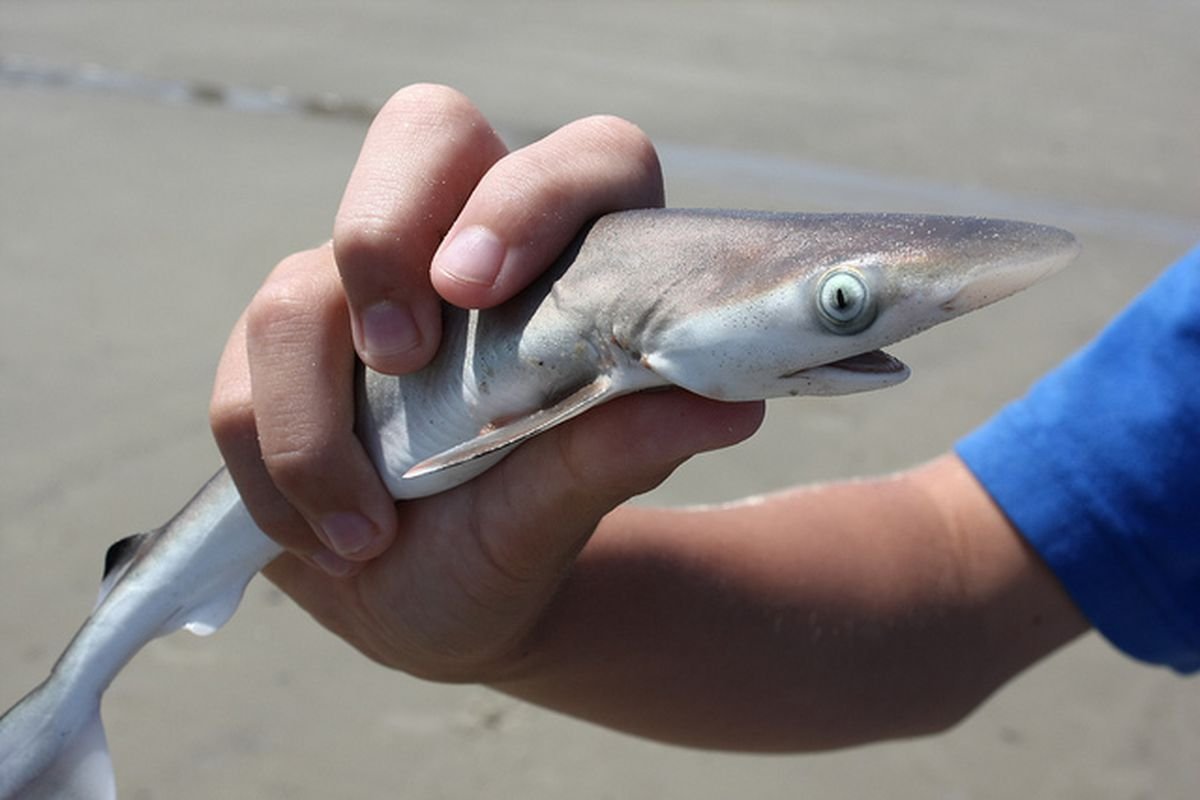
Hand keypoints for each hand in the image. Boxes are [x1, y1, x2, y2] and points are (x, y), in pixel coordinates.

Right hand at [208, 84, 763, 676]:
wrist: (434, 602)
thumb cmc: (514, 544)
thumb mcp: (566, 510)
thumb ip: (619, 451)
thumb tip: (731, 405)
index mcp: (569, 261)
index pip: (583, 159)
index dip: (531, 196)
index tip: (479, 288)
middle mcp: (463, 247)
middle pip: (423, 134)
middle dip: (386, 238)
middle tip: (400, 356)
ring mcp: (364, 290)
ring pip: (298, 290)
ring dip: (317, 428)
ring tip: (368, 537)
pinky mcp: (284, 349)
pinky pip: (241, 381)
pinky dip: (276, 471)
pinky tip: (329, 539)